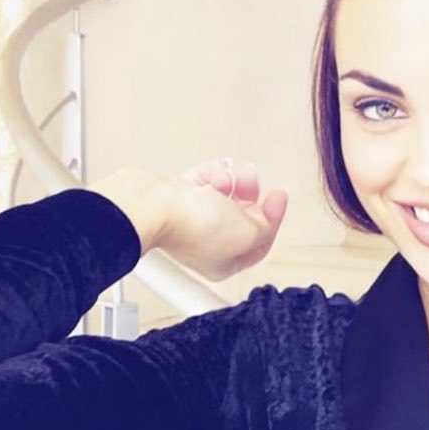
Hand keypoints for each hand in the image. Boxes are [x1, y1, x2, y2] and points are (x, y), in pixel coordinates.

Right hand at [92, 158, 287, 281]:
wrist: (150, 205)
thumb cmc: (190, 225)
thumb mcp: (247, 234)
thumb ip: (265, 227)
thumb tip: (267, 215)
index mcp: (224, 262)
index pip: (260, 241)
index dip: (273, 217)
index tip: (278, 195)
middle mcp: (207, 244)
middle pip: (241, 216)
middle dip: (251, 194)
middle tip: (251, 178)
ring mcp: (190, 220)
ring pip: (223, 196)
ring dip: (232, 180)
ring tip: (227, 174)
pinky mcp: (176, 199)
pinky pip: (203, 182)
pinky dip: (212, 172)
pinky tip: (217, 168)